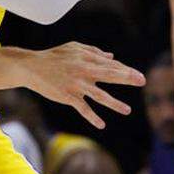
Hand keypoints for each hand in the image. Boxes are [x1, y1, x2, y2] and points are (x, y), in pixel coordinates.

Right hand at [22, 42, 145, 128]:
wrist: (32, 67)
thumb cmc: (54, 56)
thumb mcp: (73, 48)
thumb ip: (93, 52)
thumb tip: (112, 57)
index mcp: (86, 60)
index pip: (110, 65)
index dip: (125, 70)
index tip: (138, 75)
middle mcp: (83, 71)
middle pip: (109, 75)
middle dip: (126, 78)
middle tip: (142, 81)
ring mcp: (76, 85)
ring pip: (99, 95)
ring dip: (114, 103)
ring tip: (127, 110)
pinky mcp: (67, 96)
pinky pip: (82, 108)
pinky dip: (92, 117)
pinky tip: (101, 124)